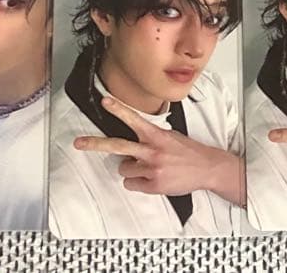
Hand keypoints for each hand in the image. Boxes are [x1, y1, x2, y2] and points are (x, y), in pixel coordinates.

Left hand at [75, 95, 242, 202]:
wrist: (207, 168)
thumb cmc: (188, 152)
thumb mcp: (170, 136)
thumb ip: (150, 138)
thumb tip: (131, 147)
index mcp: (157, 135)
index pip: (134, 119)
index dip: (118, 109)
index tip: (105, 101)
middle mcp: (152, 150)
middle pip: (118, 146)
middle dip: (95, 145)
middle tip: (79, 143)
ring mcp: (152, 169)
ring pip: (124, 169)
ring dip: (131, 169)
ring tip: (148, 167)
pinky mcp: (154, 185)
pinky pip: (132, 184)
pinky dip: (140, 183)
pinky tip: (154, 178)